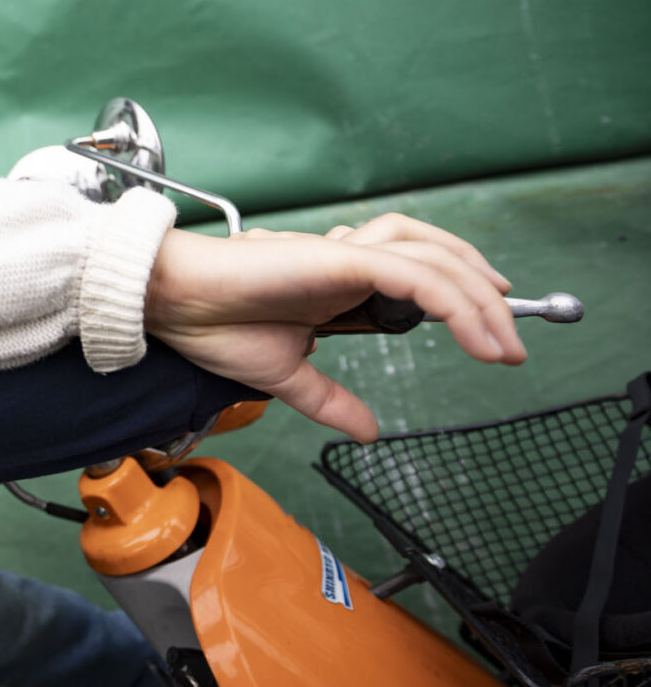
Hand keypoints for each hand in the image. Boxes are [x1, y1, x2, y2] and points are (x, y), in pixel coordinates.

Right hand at [143, 214, 524, 443]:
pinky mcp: (340, 259)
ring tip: (505, 338)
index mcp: (335, 283)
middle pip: (435, 256)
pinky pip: (415, 276)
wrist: (173, 305)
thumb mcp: (286, 376)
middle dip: (485, 294)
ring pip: (434, 257)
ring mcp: (345, 255)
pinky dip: (455, 302)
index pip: (412, 274)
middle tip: (513, 340)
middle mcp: (346, 260)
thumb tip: (369, 432)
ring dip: (481, 294)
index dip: (458, 299)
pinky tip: (477, 335)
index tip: (490, 339)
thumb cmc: (213, 328)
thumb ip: (332, 399)